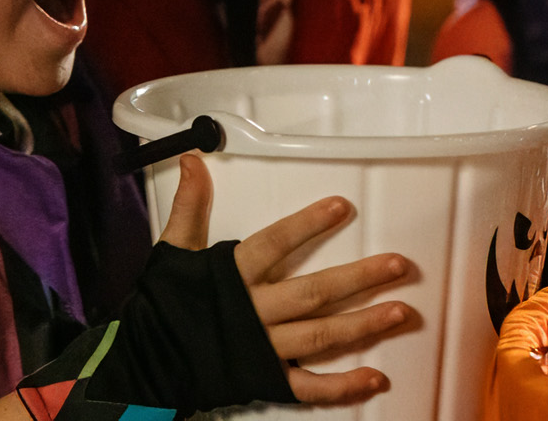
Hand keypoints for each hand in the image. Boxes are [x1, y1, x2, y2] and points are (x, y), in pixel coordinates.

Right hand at [158, 154, 412, 404]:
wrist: (146, 363)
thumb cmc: (163, 305)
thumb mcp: (173, 250)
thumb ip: (190, 205)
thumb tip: (195, 159)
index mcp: (232, 276)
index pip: (275, 244)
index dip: (308, 225)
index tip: (342, 207)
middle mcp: (253, 311)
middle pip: (313, 292)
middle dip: (360, 278)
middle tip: (398, 265)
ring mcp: (263, 348)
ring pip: (320, 336)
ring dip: (364, 325)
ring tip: (401, 313)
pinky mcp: (266, 380)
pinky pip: (308, 387)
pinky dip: (342, 387)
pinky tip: (374, 378)